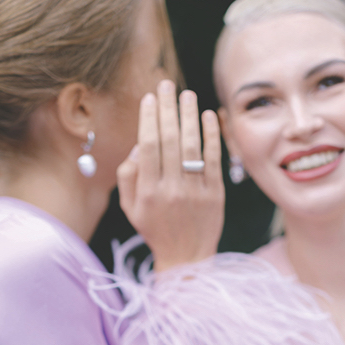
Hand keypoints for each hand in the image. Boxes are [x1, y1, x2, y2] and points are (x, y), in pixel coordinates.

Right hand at [116, 80, 224, 271]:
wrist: (186, 259)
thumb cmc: (156, 230)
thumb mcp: (131, 209)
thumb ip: (128, 176)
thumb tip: (138, 146)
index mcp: (147, 192)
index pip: (148, 146)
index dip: (148, 118)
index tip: (149, 98)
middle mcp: (171, 189)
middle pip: (169, 140)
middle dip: (167, 108)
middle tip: (167, 85)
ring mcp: (195, 191)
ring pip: (191, 146)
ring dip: (189, 116)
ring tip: (187, 94)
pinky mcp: (215, 194)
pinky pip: (213, 159)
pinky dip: (211, 136)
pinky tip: (208, 116)